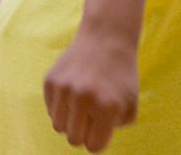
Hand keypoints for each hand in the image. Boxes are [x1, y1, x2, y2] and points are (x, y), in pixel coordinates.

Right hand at [43, 28, 139, 151]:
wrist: (106, 37)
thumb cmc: (121, 74)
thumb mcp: (130, 102)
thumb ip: (116, 127)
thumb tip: (94, 142)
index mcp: (107, 107)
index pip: (93, 146)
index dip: (98, 139)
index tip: (101, 127)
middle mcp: (84, 99)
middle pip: (74, 140)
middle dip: (83, 131)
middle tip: (92, 114)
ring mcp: (64, 89)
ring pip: (59, 127)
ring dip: (70, 120)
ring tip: (82, 102)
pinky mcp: (50, 81)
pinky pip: (50, 110)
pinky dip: (60, 106)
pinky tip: (73, 89)